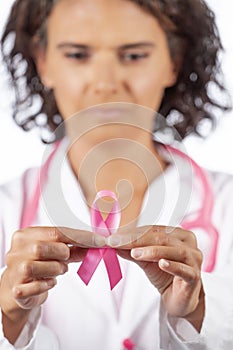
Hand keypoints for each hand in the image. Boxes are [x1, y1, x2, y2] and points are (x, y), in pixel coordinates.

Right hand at [0, 226, 104, 342]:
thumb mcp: (56, 253)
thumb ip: (74, 248)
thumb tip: (97, 244)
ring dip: (56, 270)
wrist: (18, 287)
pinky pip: (37, 287)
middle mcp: (17, 250)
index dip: (80, 237)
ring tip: (58, 271)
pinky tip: (48, 282)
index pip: (56, 231)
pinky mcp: (17, 289)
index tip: (100, 241)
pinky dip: (47, 285)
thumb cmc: (40, 264)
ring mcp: (14, 269)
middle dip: (62, 254)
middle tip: (66, 260)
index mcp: (26, 235)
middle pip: (43, 247)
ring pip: (39, 267)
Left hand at [107, 225, 203, 330]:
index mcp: (178, 235)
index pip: (154, 230)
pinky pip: (184, 270)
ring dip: (152, 251)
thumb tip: (113, 243)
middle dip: (137, 240)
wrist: (179, 300)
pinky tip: (162, 263)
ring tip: (134, 253)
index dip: (133, 232)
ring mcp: (194, 260)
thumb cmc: (166, 275)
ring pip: (174, 251)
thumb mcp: (146, 261)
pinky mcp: (194, 277)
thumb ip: (131, 250)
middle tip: (118, 243)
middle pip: (162, 238)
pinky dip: (172, 266)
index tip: (114, 237)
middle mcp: (189, 244)